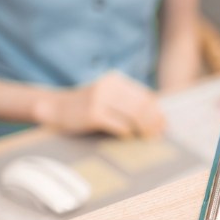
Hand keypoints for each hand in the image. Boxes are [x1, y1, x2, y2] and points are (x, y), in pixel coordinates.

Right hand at [33, 71, 165, 138]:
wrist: (55, 107)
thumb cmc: (88, 107)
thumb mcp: (109, 98)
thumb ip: (130, 104)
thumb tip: (159, 121)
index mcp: (116, 81)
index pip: (146, 96)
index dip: (157, 113)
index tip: (163, 126)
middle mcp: (109, 86)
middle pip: (142, 106)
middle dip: (153, 122)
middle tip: (156, 136)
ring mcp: (100, 99)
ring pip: (134, 116)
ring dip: (143, 129)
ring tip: (145, 138)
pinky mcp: (93, 113)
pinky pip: (119, 126)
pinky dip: (127, 133)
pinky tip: (127, 138)